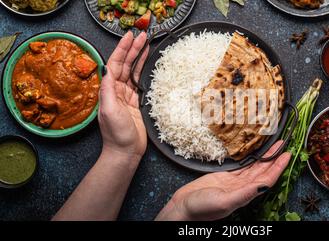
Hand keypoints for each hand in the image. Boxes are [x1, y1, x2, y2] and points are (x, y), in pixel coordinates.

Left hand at [99, 31, 149, 160]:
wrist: (126, 152)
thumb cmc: (116, 134)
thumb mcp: (109, 111)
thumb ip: (108, 90)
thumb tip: (107, 70)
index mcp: (109, 90)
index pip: (115, 64)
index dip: (122, 49)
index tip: (130, 37)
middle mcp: (117, 91)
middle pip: (125, 64)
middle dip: (133, 49)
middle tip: (143, 35)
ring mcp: (127, 96)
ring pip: (133, 71)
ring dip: (139, 57)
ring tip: (147, 44)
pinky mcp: (137, 103)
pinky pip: (141, 82)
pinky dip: (145, 71)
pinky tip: (150, 63)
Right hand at [156, 141, 290, 220]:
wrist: (183, 208)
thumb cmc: (201, 209)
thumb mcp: (224, 201)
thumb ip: (244, 194)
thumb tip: (263, 185)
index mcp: (245, 195)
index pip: (267, 179)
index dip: (278, 167)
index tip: (287, 155)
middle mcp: (243, 189)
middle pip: (263, 171)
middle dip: (275, 159)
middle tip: (284, 145)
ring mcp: (234, 183)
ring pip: (254, 168)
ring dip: (265, 157)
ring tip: (274, 146)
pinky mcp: (225, 178)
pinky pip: (242, 166)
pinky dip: (250, 158)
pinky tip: (255, 152)